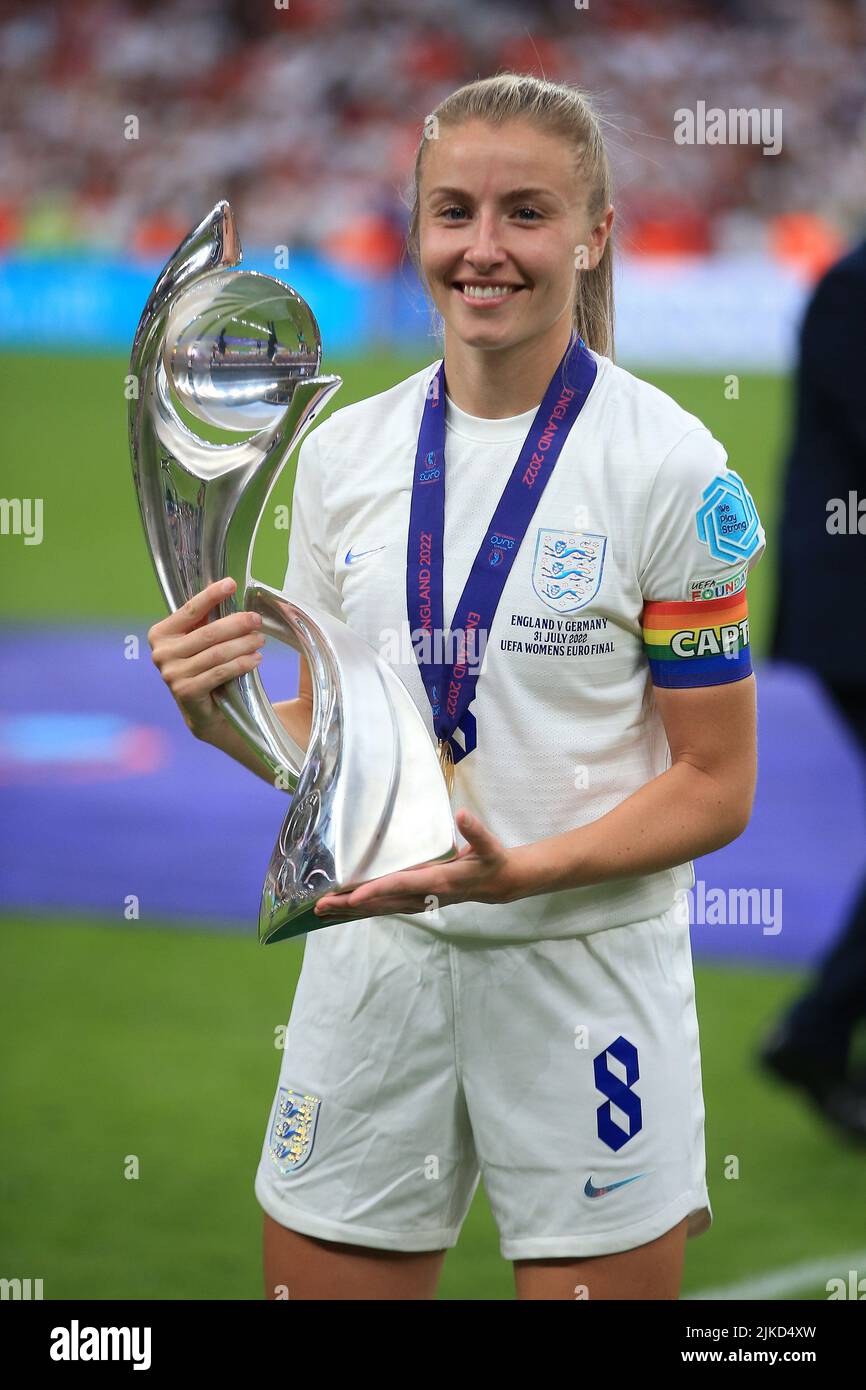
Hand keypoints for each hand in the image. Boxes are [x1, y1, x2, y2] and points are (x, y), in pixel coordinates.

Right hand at [148, 577, 264, 741]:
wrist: (205, 711)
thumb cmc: (204, 667)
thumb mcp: (201, 640)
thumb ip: (207, 618)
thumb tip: (226, 586)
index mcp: (161, 634)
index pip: (190, 610)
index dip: (211, 595)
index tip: (231, 583)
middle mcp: (161, 653)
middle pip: (208, 632)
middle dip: (237, 624)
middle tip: (257, 620)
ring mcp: (171, 674)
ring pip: (216, 653)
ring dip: (243, 644)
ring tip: (260, 640)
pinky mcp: (186, 692)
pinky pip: (220, 672)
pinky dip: (241, 664)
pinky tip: (256, 659)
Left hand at [313, 809, 522, 919]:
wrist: (499, 884)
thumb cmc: (491, 861)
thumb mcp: (489, 845)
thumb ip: (476, 831)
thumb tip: (463, 815)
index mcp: (439, 881)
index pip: (402, 885)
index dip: (377, 891)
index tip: (353, 897)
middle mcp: (425, 896)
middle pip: (382, 902)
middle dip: (351, 905)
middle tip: (319, 906)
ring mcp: (419, 902)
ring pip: (380, 908)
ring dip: (351, 910)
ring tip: (321, 911)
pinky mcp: (417, 901)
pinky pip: (386, 907)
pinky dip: (364, 909)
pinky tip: (345, 910)